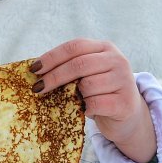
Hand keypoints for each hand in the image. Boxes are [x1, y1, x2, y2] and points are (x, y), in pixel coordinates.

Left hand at [30, 39, 155, 162]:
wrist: (127, 116)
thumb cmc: (99, 92)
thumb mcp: (87, 74)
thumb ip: (69, 67)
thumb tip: (35, 69)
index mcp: (105, 48)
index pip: (75, 46)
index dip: (52, 57)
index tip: (34, 69)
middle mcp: (118, 60)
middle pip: (79, 64)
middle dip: (54, 76)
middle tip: (37, 88)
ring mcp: (124, 81)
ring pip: (87, 85)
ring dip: (74, 95)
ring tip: (74, 101)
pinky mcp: (125, 102)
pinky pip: (95, 103)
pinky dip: (85, 109)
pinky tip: (85, 110)